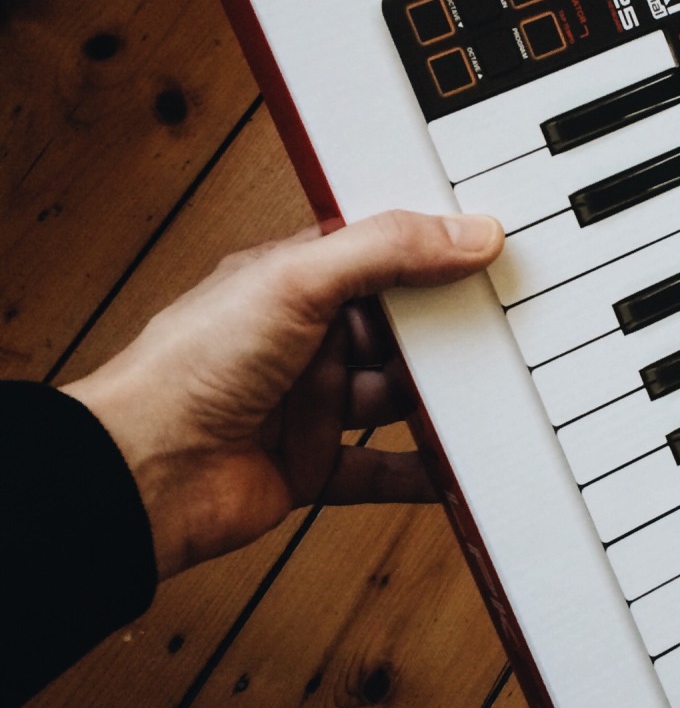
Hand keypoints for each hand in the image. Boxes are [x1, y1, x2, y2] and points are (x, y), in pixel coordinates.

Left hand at [62, 209, 503, 578]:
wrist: (142, 474)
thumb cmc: (188, 367)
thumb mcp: (296, 281)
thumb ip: (385, 251)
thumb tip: (468, 233)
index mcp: (293, 281)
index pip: (377, 252)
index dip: (431, 248)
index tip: (491, 248)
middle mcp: (304, 340)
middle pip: (398, 329)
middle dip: (448, 329)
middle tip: (510, 324)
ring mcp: (309, 405)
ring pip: (396, 398)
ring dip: (442, 400)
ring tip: (498, 392)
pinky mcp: (313, 466)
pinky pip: (383, 471)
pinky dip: (425, 473)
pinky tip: (462, 468)